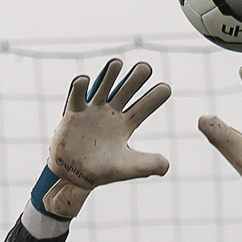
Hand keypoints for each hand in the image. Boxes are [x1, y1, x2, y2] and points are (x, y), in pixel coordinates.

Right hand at [32, 59, 170, 219]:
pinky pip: (76, 96)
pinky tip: (84, 79)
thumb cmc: (102, 172)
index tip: (166, 89)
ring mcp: (93, 111)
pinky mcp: (74, 113)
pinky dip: (79, 87)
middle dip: (135, 78)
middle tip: (146, 68)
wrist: (74, 178)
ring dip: (110, 74)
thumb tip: (166, 165)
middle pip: (126, 90)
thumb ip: (148, 165)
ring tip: (118, 63)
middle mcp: (111, 113)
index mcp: (126, 124)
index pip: (144, 106)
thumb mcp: (128, 168)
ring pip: (103, 87)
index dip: (155, 97)